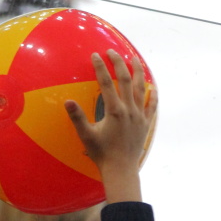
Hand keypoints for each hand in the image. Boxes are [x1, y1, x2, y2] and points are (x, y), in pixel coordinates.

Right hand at [65, 49, 156, 203]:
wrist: (121, 169)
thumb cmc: (102, 154)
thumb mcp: (86, 135)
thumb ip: (78, 117)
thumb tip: (67, 101)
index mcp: (114, 111)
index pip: (106, 83)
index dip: (100, 67)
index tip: (95, 55)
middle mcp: (129, 110)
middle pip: (125, 80)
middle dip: (119, 63)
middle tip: (112, 51)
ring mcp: (139, 116)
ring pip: (141, 88)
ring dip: (137, 72)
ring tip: (134, 59)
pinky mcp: (145, 124)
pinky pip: (151, 105)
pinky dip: (152, 94)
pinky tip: (152, 86)